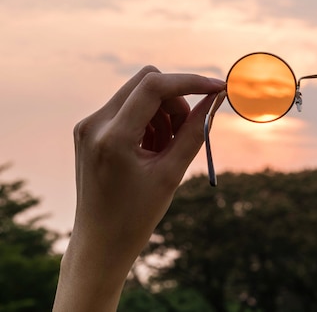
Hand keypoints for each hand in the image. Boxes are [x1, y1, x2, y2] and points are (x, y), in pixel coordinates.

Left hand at [53, 66, 224, 311]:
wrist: (100, 244)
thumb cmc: (136, 215)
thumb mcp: (172, 172)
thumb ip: (195, 131)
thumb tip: (216, 99)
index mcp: (112, 137)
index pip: (154, 86)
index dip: (190, 82)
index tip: (217, 89)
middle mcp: (94, 124)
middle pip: (147, 82)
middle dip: (176, 100)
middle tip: (188, 130)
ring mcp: (89, 126)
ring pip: (140, 93)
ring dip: (164, 113)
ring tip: (167, 150)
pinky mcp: (90, 130)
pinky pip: (129, 107)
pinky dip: (150, 121)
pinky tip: (152, 151)